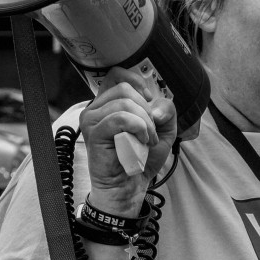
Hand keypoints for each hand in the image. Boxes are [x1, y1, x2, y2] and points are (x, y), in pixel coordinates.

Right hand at [80, 69, 179, 214]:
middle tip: (151, 131)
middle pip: (126, 88)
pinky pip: (120, 118)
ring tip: (147, 140)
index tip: (149, 101)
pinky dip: (139, 128)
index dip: (137, 82)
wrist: (130, 185)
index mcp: (109, 102)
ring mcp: (92, 118)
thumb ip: (167, 109)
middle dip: (147, 110)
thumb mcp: (164, 129)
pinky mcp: (94, 132)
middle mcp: (96, 107)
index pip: (117, 74)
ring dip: (145, 123)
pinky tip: (142, 142)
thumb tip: (155, 107)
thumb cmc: (142, 157)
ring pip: (125, 103)